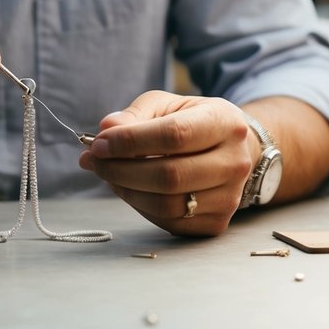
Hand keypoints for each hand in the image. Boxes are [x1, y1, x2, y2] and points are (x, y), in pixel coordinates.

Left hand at [79, 90, 257, 235]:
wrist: (234, 150)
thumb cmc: (193, 122)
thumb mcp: (167, 106)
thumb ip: (135, 115)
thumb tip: (106, 131)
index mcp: (224, 122)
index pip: (175, 135)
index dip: (131, 141)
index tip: (99, 143)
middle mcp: (234, 162)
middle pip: (170, 176)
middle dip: (121, 170)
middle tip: (94, 161)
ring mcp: (229, 197)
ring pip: (167, 205)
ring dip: (126, 191)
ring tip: (108, 174)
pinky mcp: (217, 222)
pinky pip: (169, 222)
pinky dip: (140, 206)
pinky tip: (130, 189)